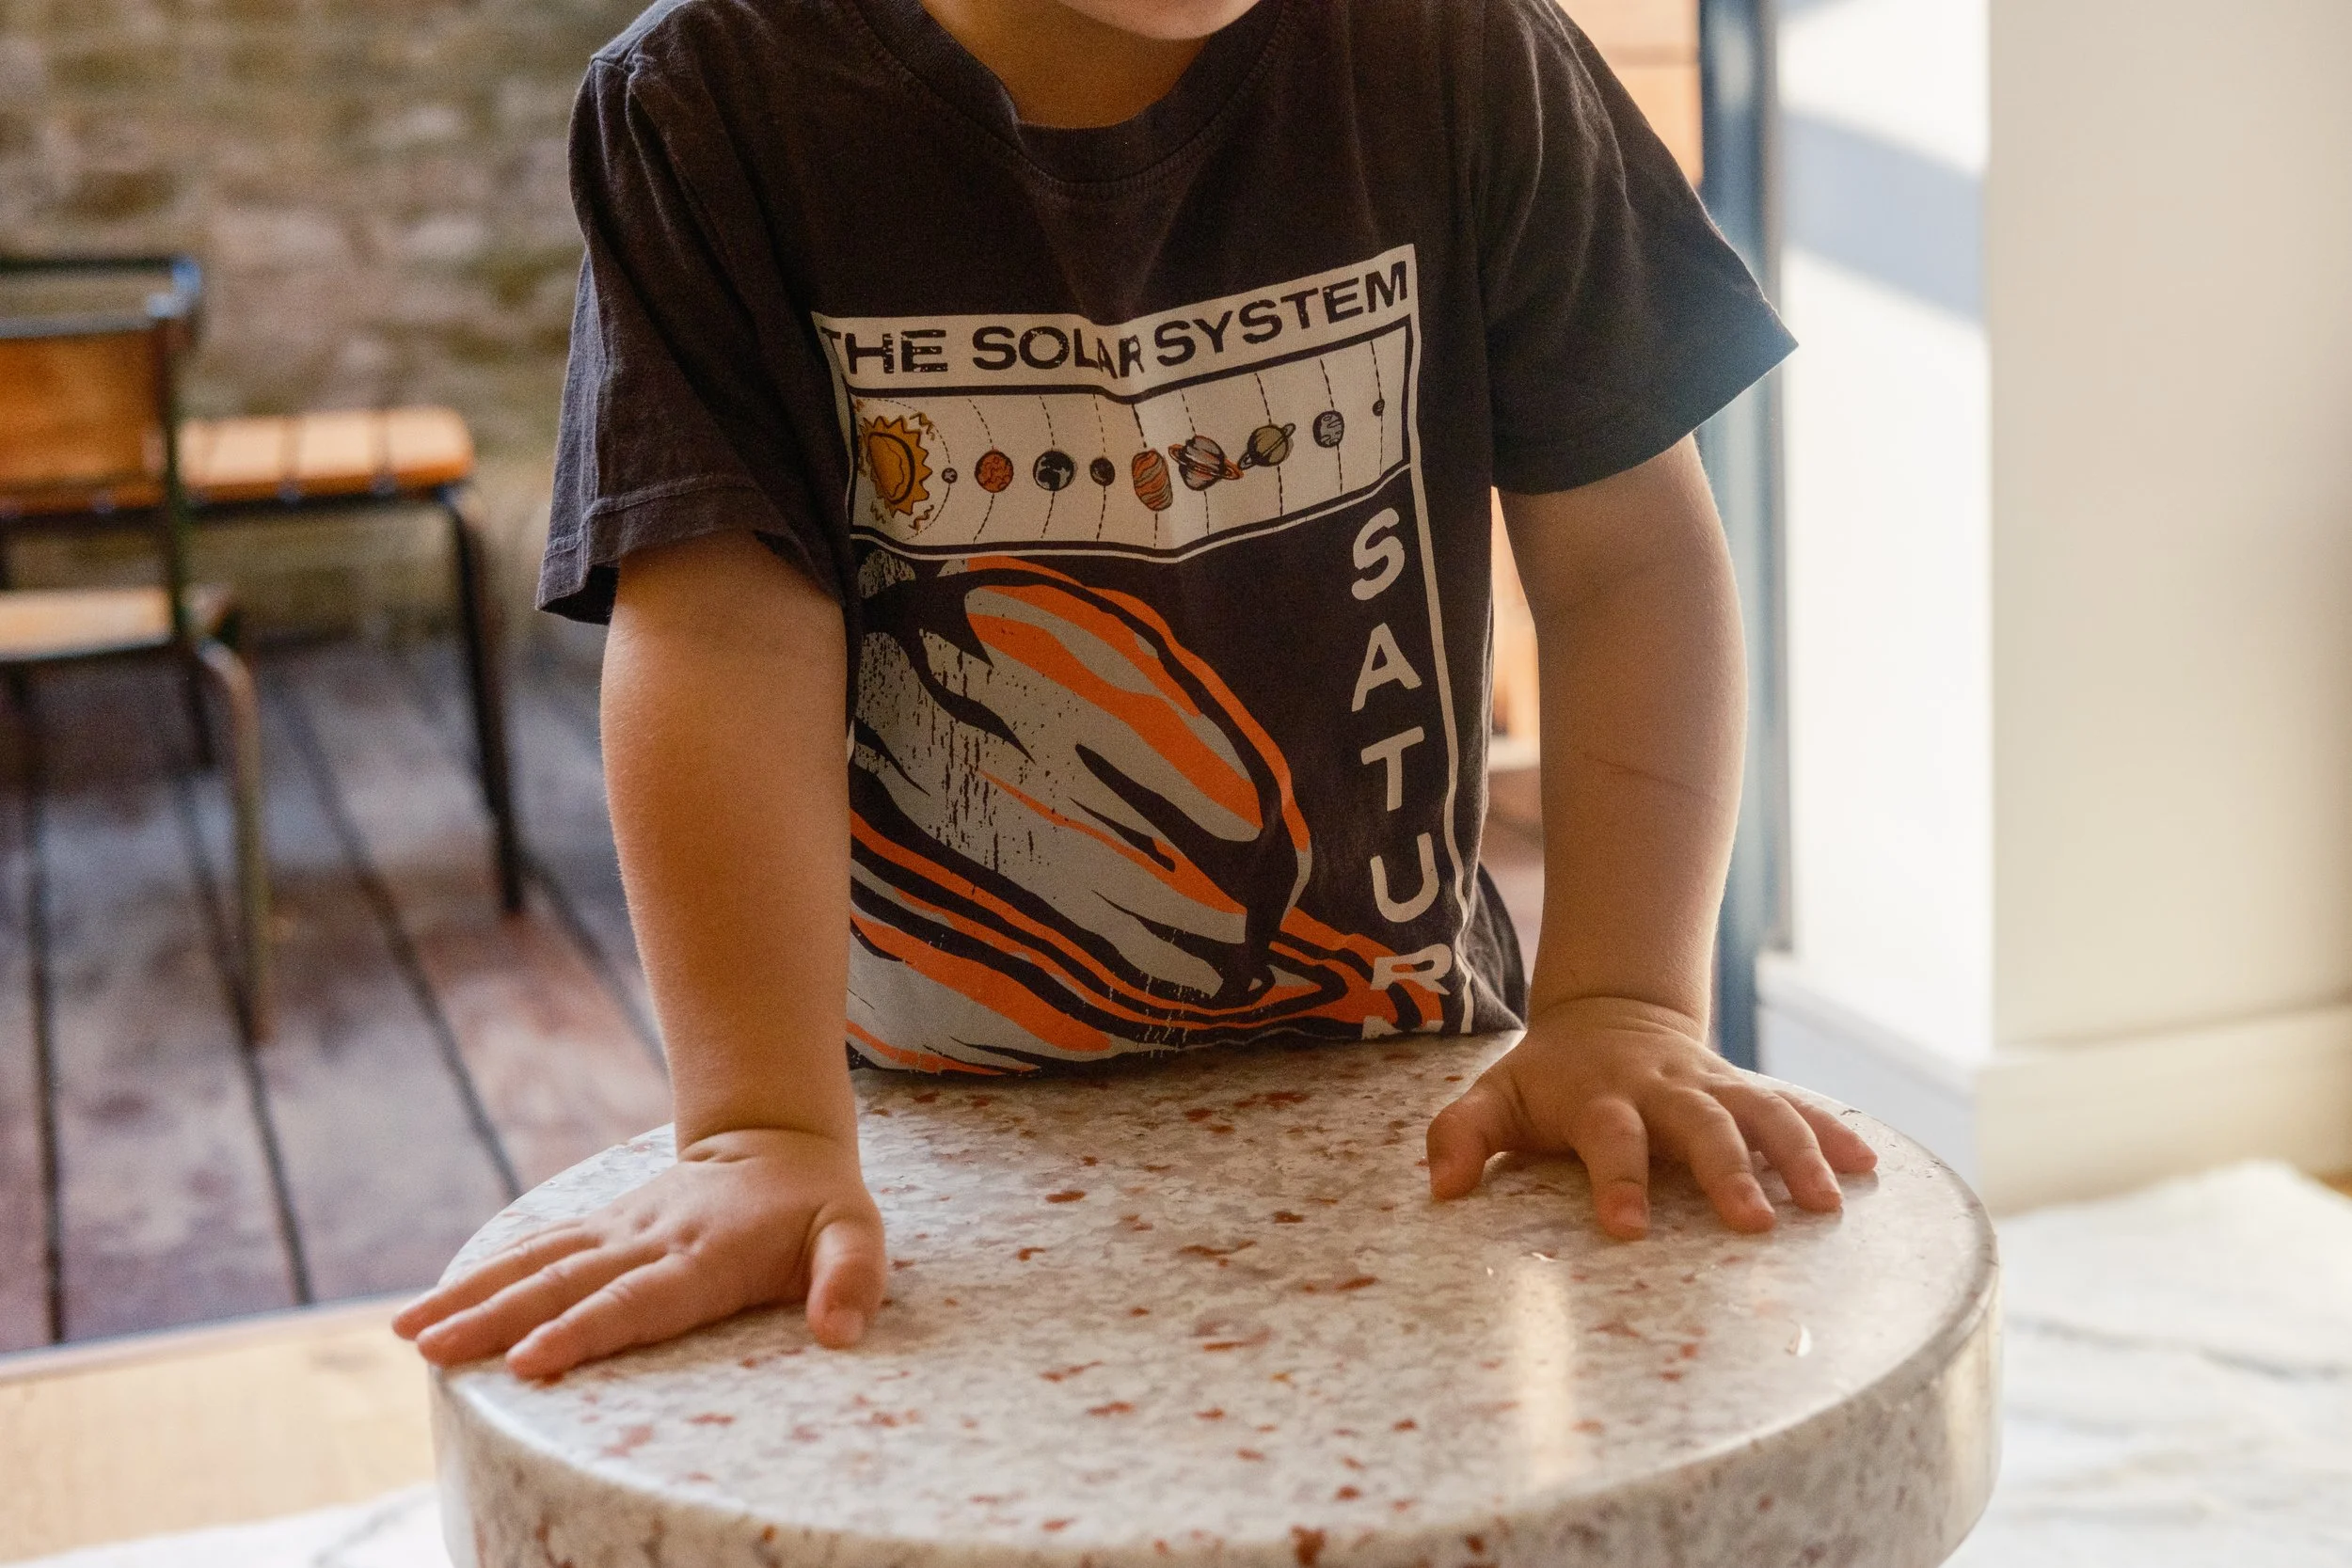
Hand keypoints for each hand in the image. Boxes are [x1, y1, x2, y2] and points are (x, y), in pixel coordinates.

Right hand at [393, 1127, 886, 1376]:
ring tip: (409, 1333)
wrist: (778, 1140)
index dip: (583, 1330)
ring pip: (535, 1263)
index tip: (528, 1359)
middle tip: (435, 1351)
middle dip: (498, 1319)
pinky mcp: (599, 1229)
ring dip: (472, 1297)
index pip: (638, 1300)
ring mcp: (617, 1231)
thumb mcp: (856, 1234)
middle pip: (566, 1284)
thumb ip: (851, 1277)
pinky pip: (534, 1250)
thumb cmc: (820, 1207)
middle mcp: (650, 1240)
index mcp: (707, 1253)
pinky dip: (481, 1276)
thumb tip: (840, 1330)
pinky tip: (430, 1307)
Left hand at [1425, 998, 1876, 1238]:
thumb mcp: (1492, 1097)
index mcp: (1598, 1096)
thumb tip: (1441, 1189)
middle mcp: (1662, 1088)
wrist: (1607, 1013)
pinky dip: (1831, 1131)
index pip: (1609, 1137)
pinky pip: (1794, 1107)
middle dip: (1728, 1172)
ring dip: (1797, 1155)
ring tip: (1827, 1208)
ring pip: (1761, 1112)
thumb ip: (1459, 1136)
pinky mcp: (1743, 1090)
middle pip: (1700, 1125)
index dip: (1617, 1180)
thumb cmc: (1545, 1078)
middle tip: (1754, 1227)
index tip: (1628, 1229)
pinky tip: (1867, 1165)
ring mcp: (1710, 1086)